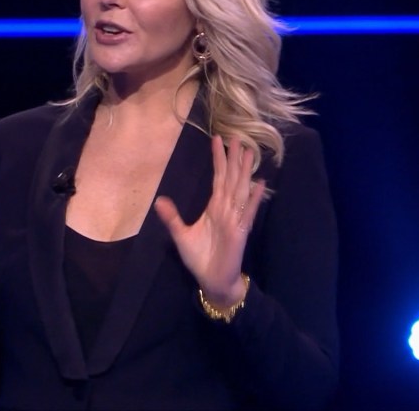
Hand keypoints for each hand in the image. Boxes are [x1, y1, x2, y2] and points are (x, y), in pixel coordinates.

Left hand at [154, 135, 265, 308]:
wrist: (212, 280)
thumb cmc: (200, 258)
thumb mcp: (181, 235)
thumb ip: (173, 218)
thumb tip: (159, 200)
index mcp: (214, 208)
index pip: (218, 178)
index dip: (218, 159)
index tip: (218, 140)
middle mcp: (226, 209)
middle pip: (231, 179)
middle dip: (234, 159)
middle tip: (238, 137)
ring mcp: (235, 219)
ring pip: (240, 190)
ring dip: (244, 172)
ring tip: (248, 152)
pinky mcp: (240, 232)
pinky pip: (248, 212)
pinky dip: (254, 198)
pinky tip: (260, 183)